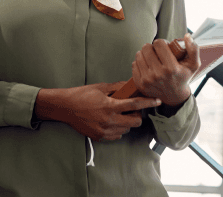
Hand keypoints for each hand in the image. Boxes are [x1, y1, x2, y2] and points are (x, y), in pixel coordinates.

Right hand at [35, 82, 161, 140]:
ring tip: (117, 114)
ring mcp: (105, 131)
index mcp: (109, 106)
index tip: (157, 100)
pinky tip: (110, 121)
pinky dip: (118, 129)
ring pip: (127, 130)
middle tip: (130, 110)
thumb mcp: (99, 87)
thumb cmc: (81, 95)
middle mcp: (109, 120)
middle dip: (136, 116)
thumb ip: (116, 88)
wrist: (65, 107)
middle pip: (134, 122)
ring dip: (126, 123)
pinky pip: (117, 135)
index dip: (147, 102)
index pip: (134, 105)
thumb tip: (129, 86)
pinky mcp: (100, 137)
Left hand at [132, 34, 199, 106]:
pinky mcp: (139, 83)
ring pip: (139, 54)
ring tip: (152, 59)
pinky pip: (134, 64)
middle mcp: (158, 74)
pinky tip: (148, 67)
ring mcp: (147, 79)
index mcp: (171, 68)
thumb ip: (193, 49)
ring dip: (145, 54)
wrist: (174, 97)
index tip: (164, 48)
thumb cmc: (183, 77)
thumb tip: (187, 36)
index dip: (161, 43)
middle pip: (146, 47)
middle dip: (152, 47)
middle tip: (157, 53)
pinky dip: (140, 63)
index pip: (158, 43)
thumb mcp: (193, 65)